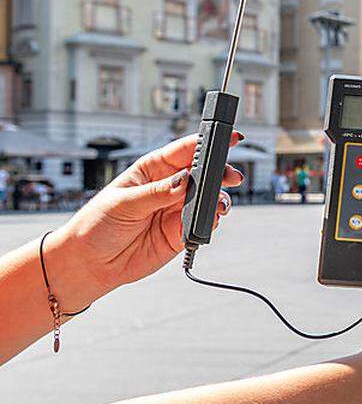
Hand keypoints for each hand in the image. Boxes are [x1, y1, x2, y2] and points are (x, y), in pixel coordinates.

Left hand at [49, 134, 243, 306]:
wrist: (89, 264)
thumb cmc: (96, 226)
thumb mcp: (123, 202)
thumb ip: (157, 192)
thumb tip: (185, 180)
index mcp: (152, 170)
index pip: (184, 150)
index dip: (206, 142)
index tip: (227, 139)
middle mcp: (169, 187)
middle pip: (203, 173)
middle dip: (220, 172)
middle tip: (231, 177)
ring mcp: (176, 210)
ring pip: (208, 199)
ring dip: (217, 200)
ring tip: (218, 206)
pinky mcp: (180, 233)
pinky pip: (203, 224)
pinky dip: (209, 222)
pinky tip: (207, 222)